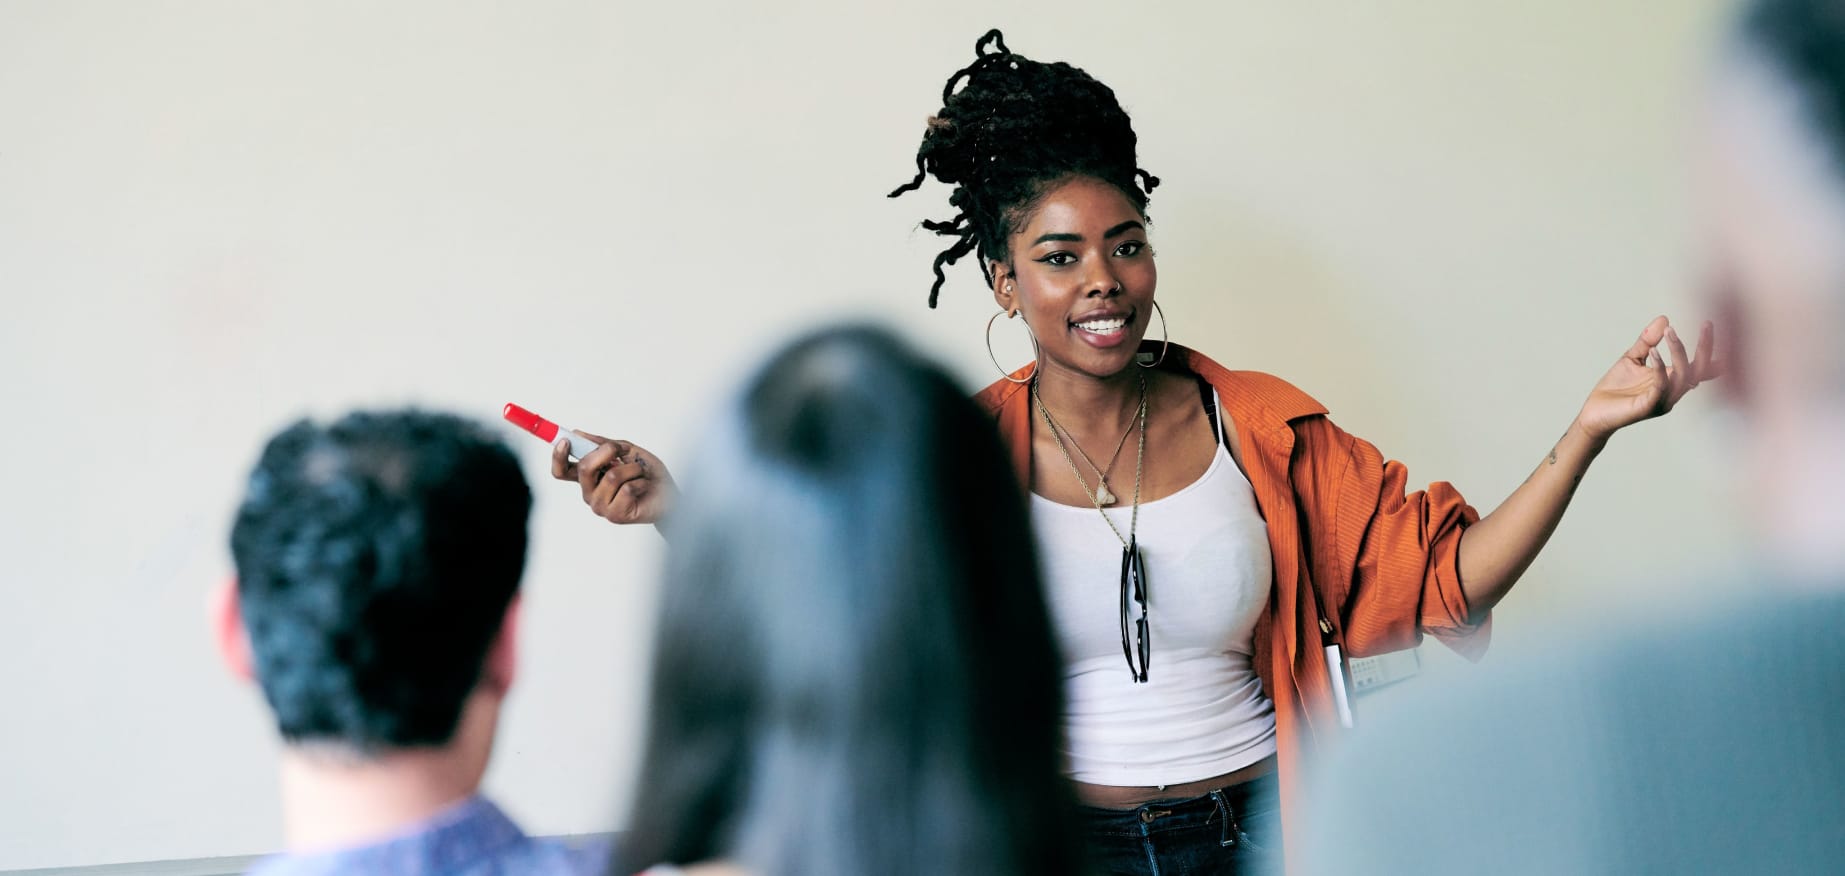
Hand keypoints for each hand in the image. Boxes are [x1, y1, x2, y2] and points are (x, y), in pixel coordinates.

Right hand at [550, 430, 675, 524]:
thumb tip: (578, 434)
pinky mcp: (614, 515)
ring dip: (632, 469)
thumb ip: (603, 444)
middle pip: (584, 469)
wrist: (670, 495)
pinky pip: (626, 489)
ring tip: (640, 474)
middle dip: (606, 452)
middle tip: (622, 449)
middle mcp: (590, 492)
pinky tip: (644, 487)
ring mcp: (600, 506)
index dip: (558, 456)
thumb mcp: (626, 451)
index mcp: (588, 478)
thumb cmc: (648, 474)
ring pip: (611, 476)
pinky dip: (640, 482)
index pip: (562, 470)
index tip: (565, 440)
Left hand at [1575, 315, 1723, 440]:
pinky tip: (1654, 351)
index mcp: (1672, 381)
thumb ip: (1647, 341)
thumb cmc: (1616, 388)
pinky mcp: (1649, 407)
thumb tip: (1664, 318)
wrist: (1594, 412)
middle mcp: (1673, 392)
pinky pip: (1661, 386)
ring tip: (1670, 331)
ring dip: (1678, 352)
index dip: (1709, 348)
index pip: (1700, 366)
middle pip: (1700, 371)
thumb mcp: (1632, 358)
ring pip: (1683, 376)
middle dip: (1705, 347)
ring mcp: (1663, 401)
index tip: (1709, 324)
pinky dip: (1660, 367)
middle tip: (1706, 325)